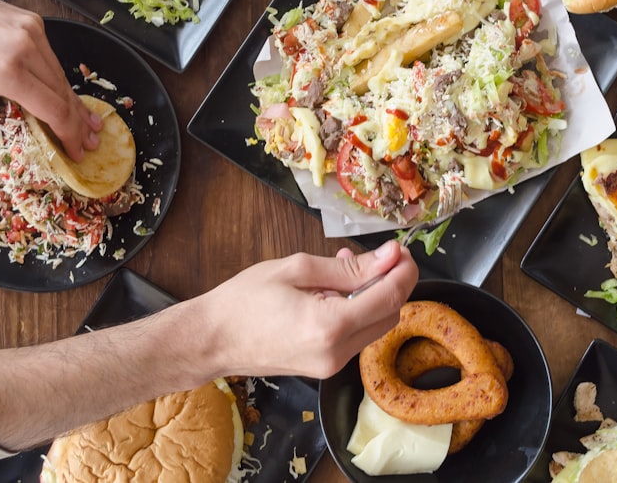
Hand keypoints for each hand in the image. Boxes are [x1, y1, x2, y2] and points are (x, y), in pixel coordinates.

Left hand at [0, 0, 99, 164]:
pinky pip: (52, 57)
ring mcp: (32, 32)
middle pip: (64, 94)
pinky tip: (64, 94)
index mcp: (6, 71)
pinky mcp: (33, 22)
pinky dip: (58, 78)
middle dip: (78, 122)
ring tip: (87, 121)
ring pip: (61, 75)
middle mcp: (25, 48)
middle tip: (90, 141)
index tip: (76, 150)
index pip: (53, 109)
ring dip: (73, 102)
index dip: (68, 134)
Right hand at [198, 240, 418, 378]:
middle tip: (378, 255)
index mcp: (330, 326)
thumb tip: (389, 257)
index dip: (403, 270)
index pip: (390, 297)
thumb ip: (349, 267)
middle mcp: (337, 352)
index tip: (400, 249)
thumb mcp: (298, 269)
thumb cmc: (244, 301)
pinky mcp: (326, 367)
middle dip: (393, 282)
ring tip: (345, 268)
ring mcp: (332, 365)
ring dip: (374, 296)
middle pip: (390, 314)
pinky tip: (335, 290)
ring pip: (377, 326)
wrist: (212, 340)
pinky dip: (357, 311)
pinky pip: (357, 336)